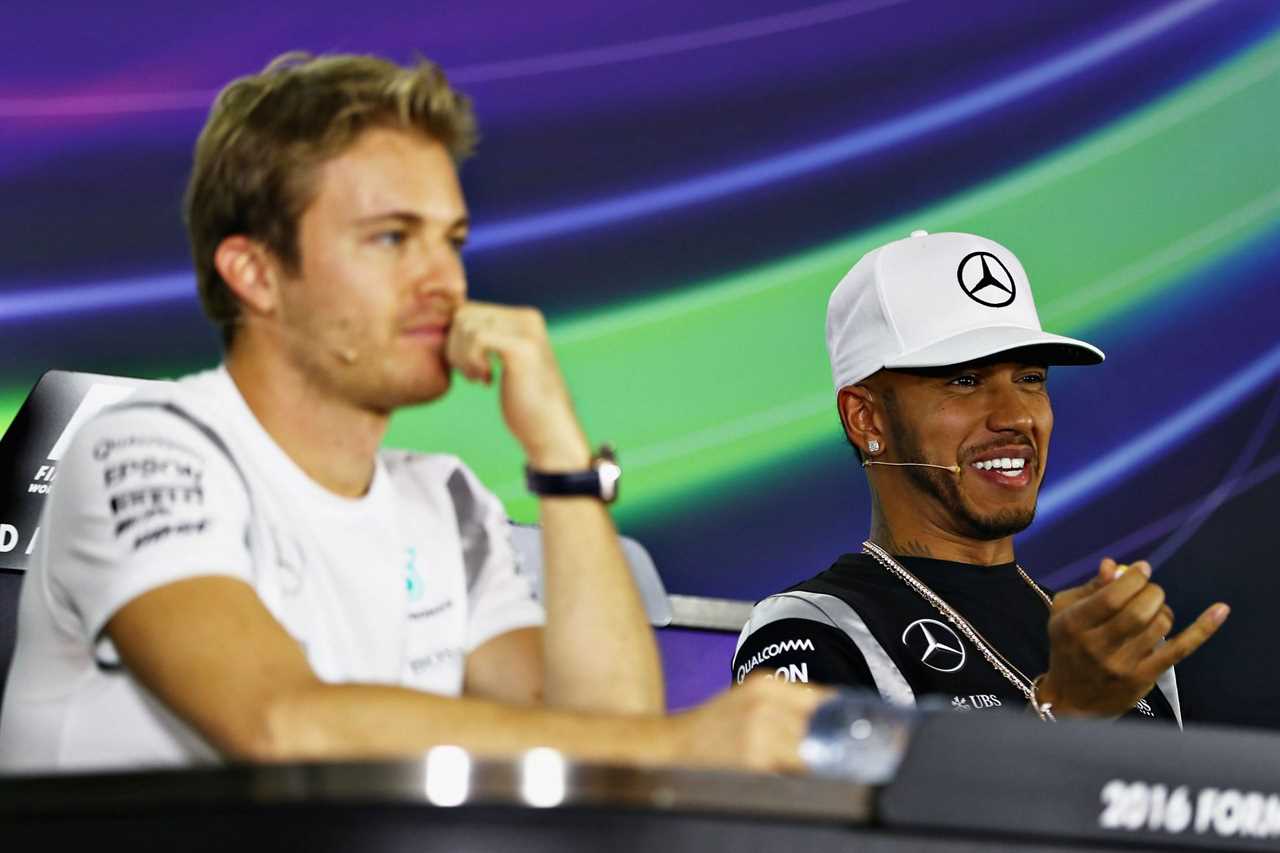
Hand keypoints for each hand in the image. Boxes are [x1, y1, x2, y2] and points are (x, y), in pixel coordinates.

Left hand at [446, 301, 589, 469]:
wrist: (550, 431)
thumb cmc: (525, 402)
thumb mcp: (506, 362)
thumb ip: (489, 339)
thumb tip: (452, 322)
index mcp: (525, 318)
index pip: (471, 310)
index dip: (457, 339)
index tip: (469, 366)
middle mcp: (527, 318)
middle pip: (465, 315)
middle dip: (455, 347)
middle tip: (470, 375)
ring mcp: (526, 331)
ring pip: (467, 325)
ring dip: (461, 356)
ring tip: (477, 379)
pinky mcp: (521, 348)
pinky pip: (477, 338)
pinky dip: (471, 361)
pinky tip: (485, 381)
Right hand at [666, 677, 832, 772]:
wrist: (677, 741)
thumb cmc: (716, 723)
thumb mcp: (751, 697)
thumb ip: (789, 701)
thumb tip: (834, 713)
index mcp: (766, 684)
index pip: (822, 697)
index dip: (839, 714)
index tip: (852, 726)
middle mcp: (765, 703)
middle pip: (819, 725)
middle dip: (827, 739)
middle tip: (827, 749)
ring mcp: (760, 731)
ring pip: (810, 749)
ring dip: (813, 759)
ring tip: (801, 762)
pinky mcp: (755, 759)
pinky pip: (793, 768)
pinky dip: (796, 772)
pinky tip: (783, 770)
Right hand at [1039, 558, 1228, 716]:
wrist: (1071, 699)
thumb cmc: (1069, 646)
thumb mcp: (1064, 613)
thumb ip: (1091, 588)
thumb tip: (1115, 565)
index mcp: (1072, 625)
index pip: (1110, 597)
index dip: (1133, 578)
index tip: (1143, 570)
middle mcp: (1096, 646)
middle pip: (1138, 611)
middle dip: (1152, 592)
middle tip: (1149, 590)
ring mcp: (1122, 665)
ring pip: (1159, 626)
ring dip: (1163, 609)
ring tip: (1153, 610)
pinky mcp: (1143, 678)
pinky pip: (1179, 650)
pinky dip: (1202, 629)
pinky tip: (1220, 610)